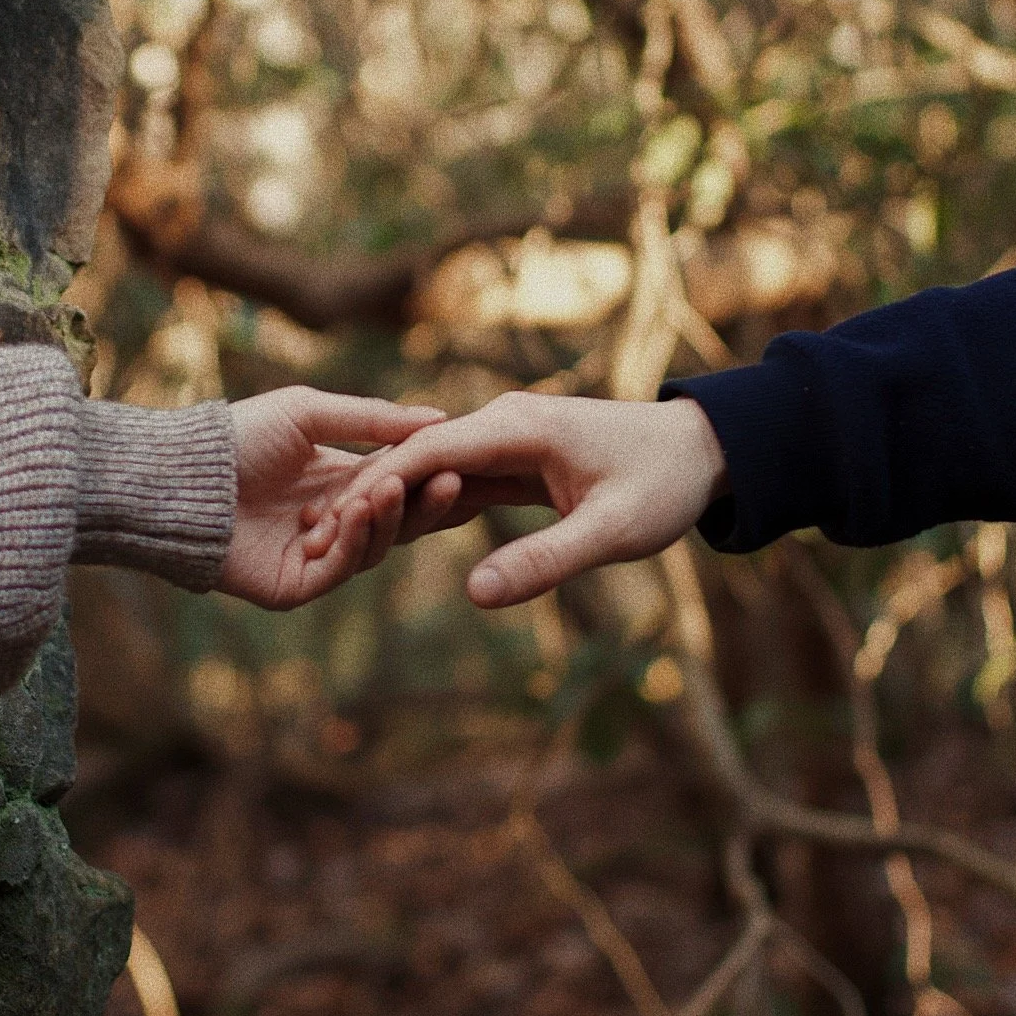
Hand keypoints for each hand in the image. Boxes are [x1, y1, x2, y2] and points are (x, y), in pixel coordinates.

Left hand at [218, 387, 454, 609]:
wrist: (183, 475)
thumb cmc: (240, 436)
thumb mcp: (310, 413)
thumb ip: (373, 419)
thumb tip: (439, 417)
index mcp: (338, 483)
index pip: (398, 487)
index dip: (427, 478)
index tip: (458, 461)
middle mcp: (331, 523)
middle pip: (394, 524)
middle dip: (422, 504)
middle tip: (448, 482)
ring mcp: (313, 558)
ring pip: (372, 549)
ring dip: (385, 519)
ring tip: (386, 488)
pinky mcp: (294, 586)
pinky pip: (339, 571)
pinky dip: (353, 542)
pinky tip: (356, 512)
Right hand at [314, 393, 728, 607]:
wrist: (703, 451)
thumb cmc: (662, 487)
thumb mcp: (611, 533)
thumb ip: (544, 562)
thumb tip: (475, 596)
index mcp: (518, 425)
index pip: (426, 450)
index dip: (376, 487)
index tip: (330, 525)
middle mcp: (503, 420)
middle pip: (415, 453)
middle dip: (366, 493)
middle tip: (312, 538)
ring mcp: (506, 435)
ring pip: (431, 466)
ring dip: (387, 499)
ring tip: (331, 537)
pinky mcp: (514, 455)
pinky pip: (456, 477)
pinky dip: (421, 502)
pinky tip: (386, 532)